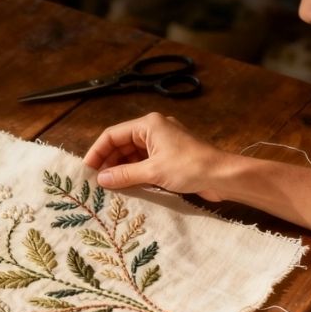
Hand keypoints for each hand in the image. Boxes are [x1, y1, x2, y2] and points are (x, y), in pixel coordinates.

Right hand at [83, 112, 230, 199]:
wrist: (224, 177)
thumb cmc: (190, 167)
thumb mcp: (153, 171)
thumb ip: (125, 175)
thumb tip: (101, 179)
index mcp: (149, 124)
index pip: (113, 135)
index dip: (97, 152)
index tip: (87, 170)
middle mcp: (154, 130)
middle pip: (122, 144)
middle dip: (109, 162)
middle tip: (96, 181)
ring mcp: (163, 144)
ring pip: (133, 155)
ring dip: (121, 169)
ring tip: (108, 187)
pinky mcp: (170, 157)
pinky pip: (145, 163)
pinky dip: (134, 173)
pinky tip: (126, 186)